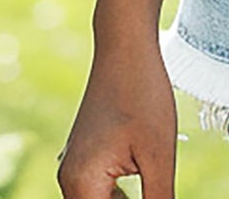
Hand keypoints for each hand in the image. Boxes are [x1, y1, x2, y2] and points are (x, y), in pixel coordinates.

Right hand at [57, 43, 179, 198]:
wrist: (125, 45)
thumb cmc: (143, 93)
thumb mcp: (159, 156)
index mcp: (81, 185)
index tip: (155, 196)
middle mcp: (69, 181)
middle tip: (157, 190)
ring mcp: (74, 167)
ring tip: (153, 181)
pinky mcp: (85, 156)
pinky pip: (100, 192)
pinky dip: (121, 198)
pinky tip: (146, 186)